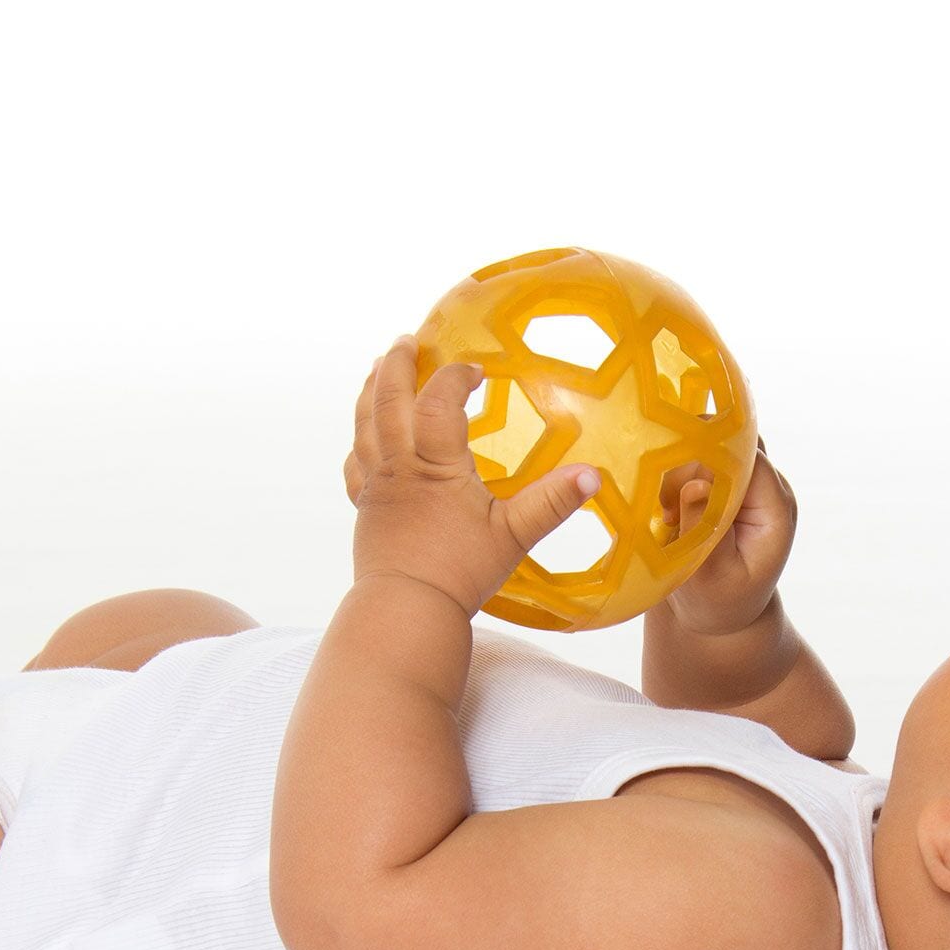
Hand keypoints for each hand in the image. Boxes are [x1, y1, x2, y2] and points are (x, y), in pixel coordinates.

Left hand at [344, 336, 600, 617]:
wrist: (406, 609)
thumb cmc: (460, 572)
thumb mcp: (515, 535)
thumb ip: (553, 502)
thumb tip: (593, 475)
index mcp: (436, 464)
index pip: (440, 401)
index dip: (456, 378)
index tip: (476, 371)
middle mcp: (400, 465)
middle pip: (389, 399)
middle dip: (399, 365)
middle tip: (407, 341)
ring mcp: (377, 485)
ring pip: (366, 424)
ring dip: (372, 390)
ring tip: (379, 368)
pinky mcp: (365, 507)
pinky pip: (355, 463)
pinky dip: (360, 441)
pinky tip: (365, 438)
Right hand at [654, 429, 796, 635]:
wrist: (723, 614)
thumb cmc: (719, 602)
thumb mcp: (709, 576)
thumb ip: (704, 529)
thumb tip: (696, 484)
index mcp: (775, 510)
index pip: (749, 458)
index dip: (710, 456)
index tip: (674, 485)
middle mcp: (769, 489)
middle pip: (731, 444)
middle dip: (692, 463)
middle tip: (668, 507)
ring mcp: (750, 485)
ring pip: (712, 446)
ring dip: (681, 472)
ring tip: (668, 515)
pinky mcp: (730, 484)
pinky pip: (701, 460)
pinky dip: (678, 479)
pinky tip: (670, 512)